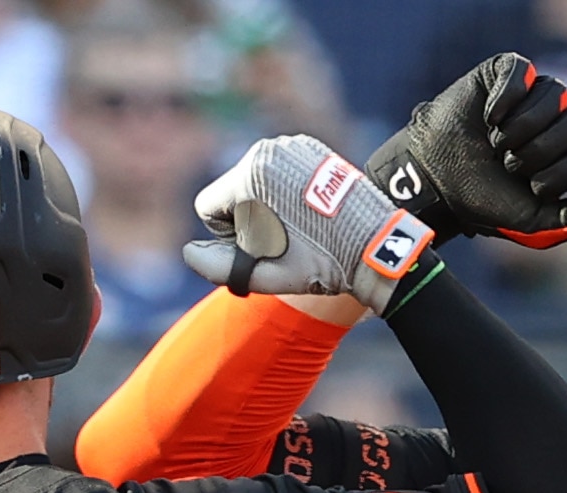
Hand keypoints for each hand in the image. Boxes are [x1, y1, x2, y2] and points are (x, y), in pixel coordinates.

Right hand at [183, 135, 436, 314]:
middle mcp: (268, 150)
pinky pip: (278, 171)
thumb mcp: (265, 274)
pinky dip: (285, 192)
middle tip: (286, 240)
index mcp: (251, 175)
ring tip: (301, 227)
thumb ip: (218, 267)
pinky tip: (310, 211)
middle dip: (247, 219)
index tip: (262, 247)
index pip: (208, 206)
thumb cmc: (321, 264)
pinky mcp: (309, 147)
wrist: (377, 245)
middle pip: (230, 191)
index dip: (228, 236)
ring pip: (254, 182)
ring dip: (266, 207)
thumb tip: (190, 252)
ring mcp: (291, 144)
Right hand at [365, 53, 566, 248]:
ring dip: (521, 129)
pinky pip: (525, 73)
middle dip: (540, 153)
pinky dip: (505, 99)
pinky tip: (489, 118)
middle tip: (510, 166)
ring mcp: (537, 94)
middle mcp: (561, 120)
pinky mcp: (509, 72)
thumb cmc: (487, 201)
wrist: (438, 183)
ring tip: (497, 144)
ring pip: (556, 94)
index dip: (564, 173)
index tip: (533, 188)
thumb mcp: (536, 224)